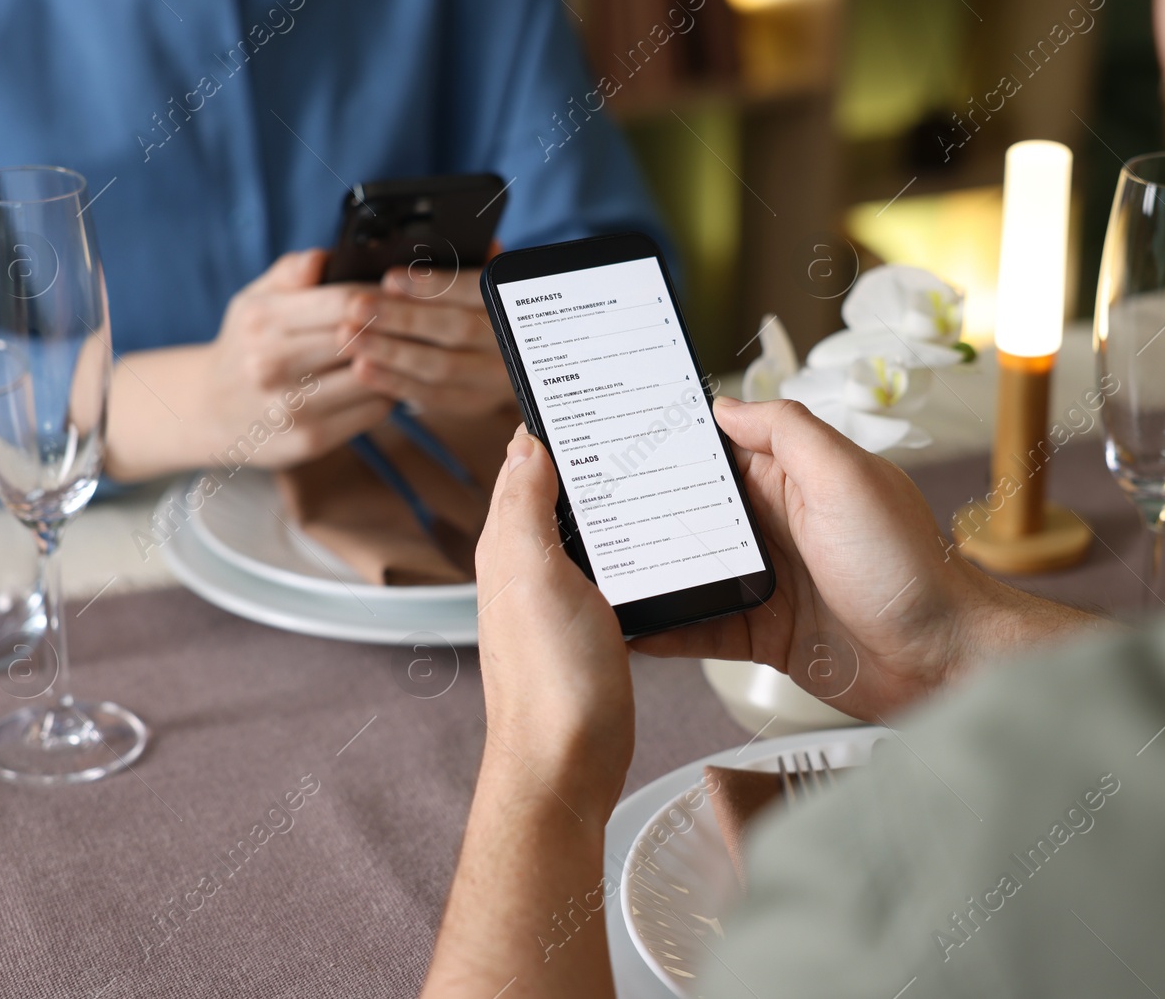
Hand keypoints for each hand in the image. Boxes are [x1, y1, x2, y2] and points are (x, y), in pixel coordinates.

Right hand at [103, 249, 394, 480]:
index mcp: (263, 321)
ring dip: (396, 364)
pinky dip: (387, 394)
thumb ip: (291, 272)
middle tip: (419, 322)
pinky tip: (386, 382)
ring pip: (372, 378)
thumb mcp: (254, 301)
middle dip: (396, 330)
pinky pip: (371, 412)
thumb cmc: (245, 346)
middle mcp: (271, 365)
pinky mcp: (310, 441)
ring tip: (407, 351)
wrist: (209, 412)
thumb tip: (325, 257)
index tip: (404, 293)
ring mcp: (291, 408)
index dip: (383, 295)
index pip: (344, 302)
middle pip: (360, 340)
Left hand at [340, 263, 515, 415]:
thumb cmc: (477, 307)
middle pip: (456, 329)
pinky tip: (363, 368)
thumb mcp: (481, 279)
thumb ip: (473, 260)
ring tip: (350, 337)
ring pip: (441, 366)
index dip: (434, 285)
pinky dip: (394, 382)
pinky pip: (432, 395)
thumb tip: (464, 238)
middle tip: (357, 307)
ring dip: (391, 351)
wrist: (502, 359)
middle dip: (403, 318)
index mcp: (512, 302)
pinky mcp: (472, 403)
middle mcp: (509, 341)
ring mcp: (492, 377)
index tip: (389, 279)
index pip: (476, 290)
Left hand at [474, 426, 632, 817]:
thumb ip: (524, 507)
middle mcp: (529, 570)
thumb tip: (526, 445)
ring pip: (587, 533)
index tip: (587, 396)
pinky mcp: (593, 629)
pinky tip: (657, 543)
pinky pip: (611, 572)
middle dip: (587, 459)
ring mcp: (561, 601)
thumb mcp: (532, 574)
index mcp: (508, 547)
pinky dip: (631, 548)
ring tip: (649, 469)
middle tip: (631, 423)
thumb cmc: (548, 684)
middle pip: (559, 496)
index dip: (553, 430)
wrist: (567, 767)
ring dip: (611, 503)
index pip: (526, 468)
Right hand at [634, 398, 1100, 719]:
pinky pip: (703, 627)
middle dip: (643, 511)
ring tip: (591, 569)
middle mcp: (777, 526)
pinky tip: (631, 627)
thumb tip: (726, 404)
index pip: (720, 452)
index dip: (673, 446)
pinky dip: (667, 627)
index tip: (618, 438)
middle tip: (582, 510)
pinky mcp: (765, 635)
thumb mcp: (847, 478)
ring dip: (649, 570)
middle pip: (694, 513)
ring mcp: (769, 582)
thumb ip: (788, 433)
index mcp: (795, 479)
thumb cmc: (911, 565)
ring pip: (691, 570)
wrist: (944, 662)